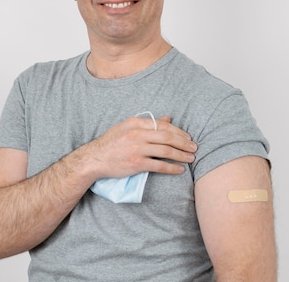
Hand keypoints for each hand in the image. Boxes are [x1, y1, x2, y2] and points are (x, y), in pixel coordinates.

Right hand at [79, 116, 196, 178]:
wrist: (95, 158)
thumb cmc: (111, 142)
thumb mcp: (127, 127)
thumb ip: (148, 123)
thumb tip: (168, 119)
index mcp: (135, 122)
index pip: (163, 125)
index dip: (179, 132)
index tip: (187, 137)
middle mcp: (137, 134)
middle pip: (168, 137)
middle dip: (184, 143)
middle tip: (194, 147)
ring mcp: (137, 149)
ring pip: (166, 151)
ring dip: (181, 155)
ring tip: (191, 158)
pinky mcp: (136, 164)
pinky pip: (159, 165)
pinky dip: (172, 168)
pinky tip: (179, 170)